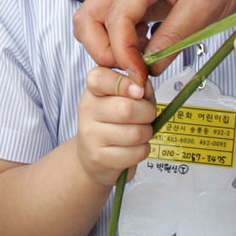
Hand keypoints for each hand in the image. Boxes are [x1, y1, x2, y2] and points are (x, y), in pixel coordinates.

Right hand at [73, 68, 156, 187]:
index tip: (139, 91)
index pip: (101, 78)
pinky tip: (133, 147)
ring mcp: (91, 135)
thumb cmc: (114, 120)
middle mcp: (87, 110)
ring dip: (146, 133)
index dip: (125, 83)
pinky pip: (137, 152)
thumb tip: (143, 87)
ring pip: (136, 133)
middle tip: (146, 116)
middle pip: (127, 109)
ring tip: (139, 132)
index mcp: (93, 90)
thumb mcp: (123, 96)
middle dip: (147, 113)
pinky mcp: (100, 157)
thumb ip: (136, 86)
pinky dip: (143, 149)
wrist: (93, 154)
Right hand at [75, 0, 235, 79]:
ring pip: (93, 19)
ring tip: (137, 61)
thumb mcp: (205, 8)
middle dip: (101, 50)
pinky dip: (119, 39)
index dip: (122, 53)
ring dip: (107, 45)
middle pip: (88, 18)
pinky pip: (112, 19)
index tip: (139, 76)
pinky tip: (144, 48)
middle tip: (130, 69)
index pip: (115, 19)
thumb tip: (151, 68)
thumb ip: (174, 38)